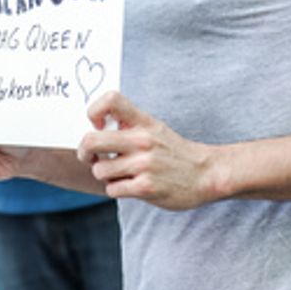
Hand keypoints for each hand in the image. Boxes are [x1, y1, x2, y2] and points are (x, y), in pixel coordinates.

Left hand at [77, 92, 219, 210]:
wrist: (206, 174)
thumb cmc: (173, 152)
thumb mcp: (154, 128)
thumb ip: (128, 126)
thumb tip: (93, 131)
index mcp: (143, 122)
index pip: (111, 100)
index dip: (94, 111)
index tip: (98, 126)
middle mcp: (142, 140)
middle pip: (91, 141)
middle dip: (84, 152)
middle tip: (90, 157)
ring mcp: (144, 164)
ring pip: (99, 170)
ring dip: (104, 175)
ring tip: (120, 174)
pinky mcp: (146, 187)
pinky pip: (112, 189)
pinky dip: (116, 189)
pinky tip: (130, 186)